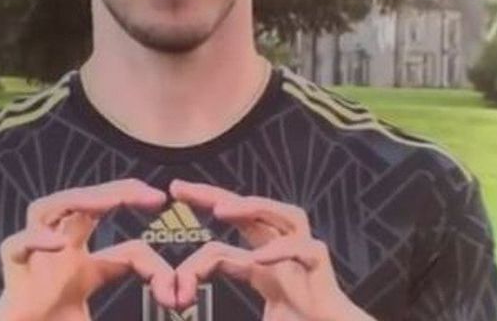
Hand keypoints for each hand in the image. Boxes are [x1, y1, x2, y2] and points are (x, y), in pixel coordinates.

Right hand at [0, 179, 176, 320]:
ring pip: (48, 209)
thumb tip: (169, 308)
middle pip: (85, 207)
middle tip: (152, 194)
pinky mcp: (11, 276)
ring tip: (107, 201)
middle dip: (117, 193)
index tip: (175, 287)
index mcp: (84, 272)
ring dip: (78, 200)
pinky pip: (17, 246)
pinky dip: (35, 240)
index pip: (125, 250)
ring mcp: (34, 262)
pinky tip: (57, 245)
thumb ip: (128, 319)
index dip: (151, 262)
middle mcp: (60, 257)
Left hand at [170, 180, 374, 320]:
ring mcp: (304, 258)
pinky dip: (282, 250)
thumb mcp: (256, 319)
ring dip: (252, 208)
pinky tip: (259, 258)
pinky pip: (305, 249)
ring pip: (284, 214)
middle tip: (179, 189)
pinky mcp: (323, 270)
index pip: (224, 242)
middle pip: (250, 212)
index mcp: (261, 265)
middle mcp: (282, 253)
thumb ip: (225, 310)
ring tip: (220, 210)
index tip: (173, 270)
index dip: (196, 249)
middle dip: (214, 196)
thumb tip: (187, 307)